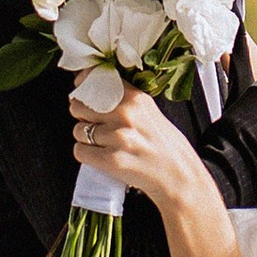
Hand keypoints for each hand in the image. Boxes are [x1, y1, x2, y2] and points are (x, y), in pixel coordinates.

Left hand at [70, 84, 207, 216]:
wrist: (178, 176)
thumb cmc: (165, 146)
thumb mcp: (149, 111)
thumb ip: (124, 99)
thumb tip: (92, 90)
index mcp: (135, 98)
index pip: (95, 80)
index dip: (84, 86)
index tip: (82, 90)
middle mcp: (126, 115)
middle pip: (80, 106)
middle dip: (82, 115)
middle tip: (94, 123)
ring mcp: (118, 137)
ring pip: (79, 130)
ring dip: (85, 138)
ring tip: (103, 143)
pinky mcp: (111, 160)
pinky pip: (80, 151)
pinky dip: (86, 154)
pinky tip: (100, 155)